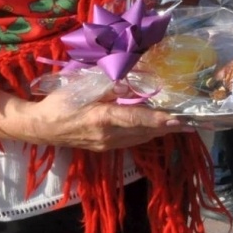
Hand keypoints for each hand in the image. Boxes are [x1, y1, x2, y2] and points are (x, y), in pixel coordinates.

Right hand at [16, 88, 189, 151]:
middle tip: (191, 122)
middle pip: (144, 131)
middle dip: (168, 127)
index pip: (136, 119)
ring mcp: (106, 144)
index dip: (158, 119)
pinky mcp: (105, 147)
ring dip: (160, 131)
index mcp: (102, 118)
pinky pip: (131, 141)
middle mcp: (107, 135)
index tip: (177, 120)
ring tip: (180, 124)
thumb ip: (109, 85)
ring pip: (140, 137)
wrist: (40, 127)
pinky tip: (156, 127)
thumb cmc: (59, 103)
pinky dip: (146, 133)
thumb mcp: (82, 88)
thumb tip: (132, 84)